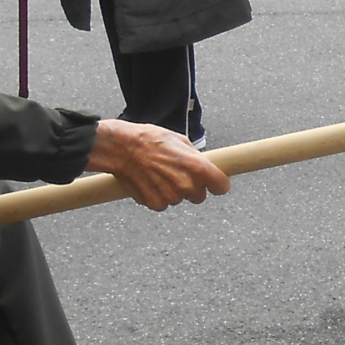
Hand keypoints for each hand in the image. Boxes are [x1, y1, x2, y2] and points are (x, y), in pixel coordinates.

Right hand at [85, 118, 228, 212]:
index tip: (214, 183)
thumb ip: (196, 158)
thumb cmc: (149, 140)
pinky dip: (157, 196)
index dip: (217, 184)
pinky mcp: (156, 204)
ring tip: (158, 174)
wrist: (122, 148)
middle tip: (176, 173)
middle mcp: (187, 185)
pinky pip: (163, 204)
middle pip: (200, 196)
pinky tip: (150, 182)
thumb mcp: (180, 140)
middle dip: (192, 187)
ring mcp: (171, 197)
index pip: (222, 187)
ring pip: (179, 199)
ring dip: (172, 191)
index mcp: (197, 167)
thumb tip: (205, 166)